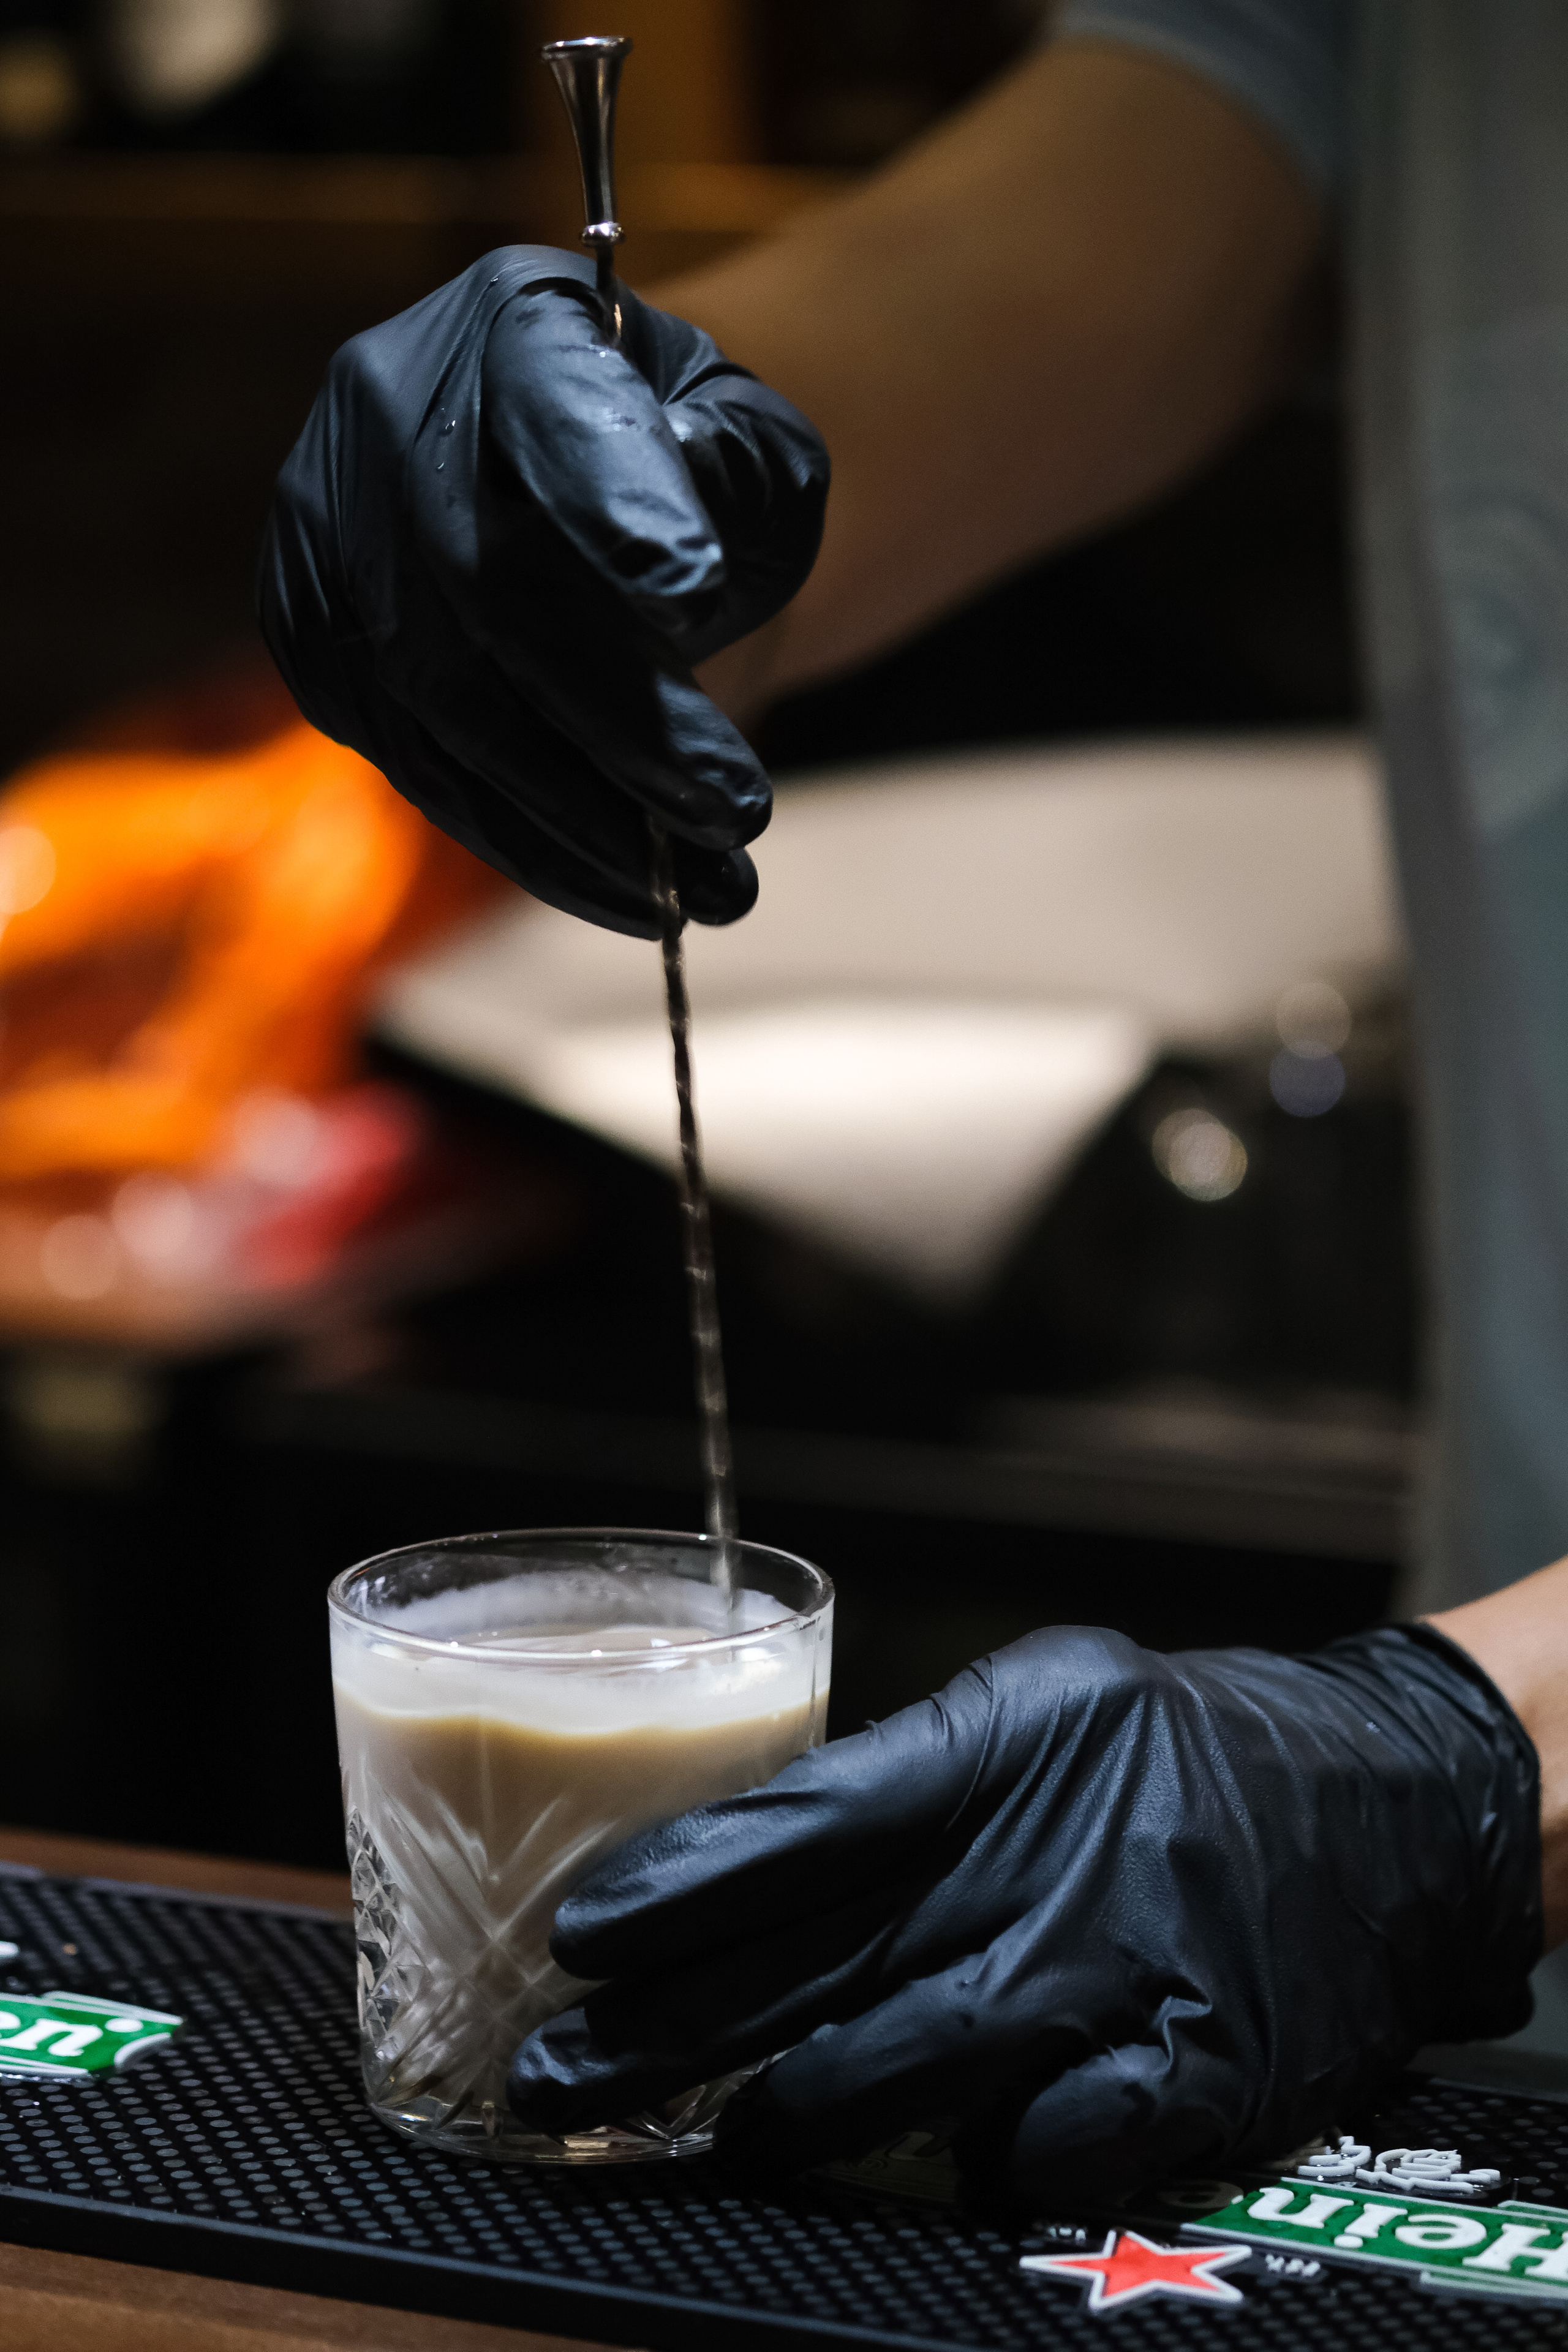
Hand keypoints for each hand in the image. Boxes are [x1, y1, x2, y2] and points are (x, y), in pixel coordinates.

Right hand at [258, 248, 828, 937]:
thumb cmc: (700, 473)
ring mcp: (332, 540)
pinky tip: (638, 897)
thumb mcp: (758, 448)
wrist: (603, 503)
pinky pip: (428, 774)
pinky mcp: (324, 657)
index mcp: (514, 321)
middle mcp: (387, 413)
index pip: (556, 418)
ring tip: (716, 884)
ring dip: (589, 818)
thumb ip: (742, 479)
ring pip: (453, 711)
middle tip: (739, 808)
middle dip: (624, 719)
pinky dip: (537, 848)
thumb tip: (673, 571)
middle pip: (489, 592)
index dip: (614, 506)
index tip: (694, 592)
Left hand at [509, 1623, 1539, 2204]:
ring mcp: (1123, 1973)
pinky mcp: (1195, 2073)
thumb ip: (910, 1779)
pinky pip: (1043, 2150)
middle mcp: (1053, 1855)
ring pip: (907, 2071)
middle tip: (555, 2075)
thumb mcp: (1044, 1701)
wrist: (1383, 1803)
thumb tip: (742, 1862)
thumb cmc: (1176, 1749)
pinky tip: (926, 2155)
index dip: (682, 1882)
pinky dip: (974, 2160)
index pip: (808, 1816)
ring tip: (700, 2129)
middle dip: (670, 2032)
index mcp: (1005, 1739)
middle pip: (823, 1963)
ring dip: (786, 2112)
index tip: (580, 1936)